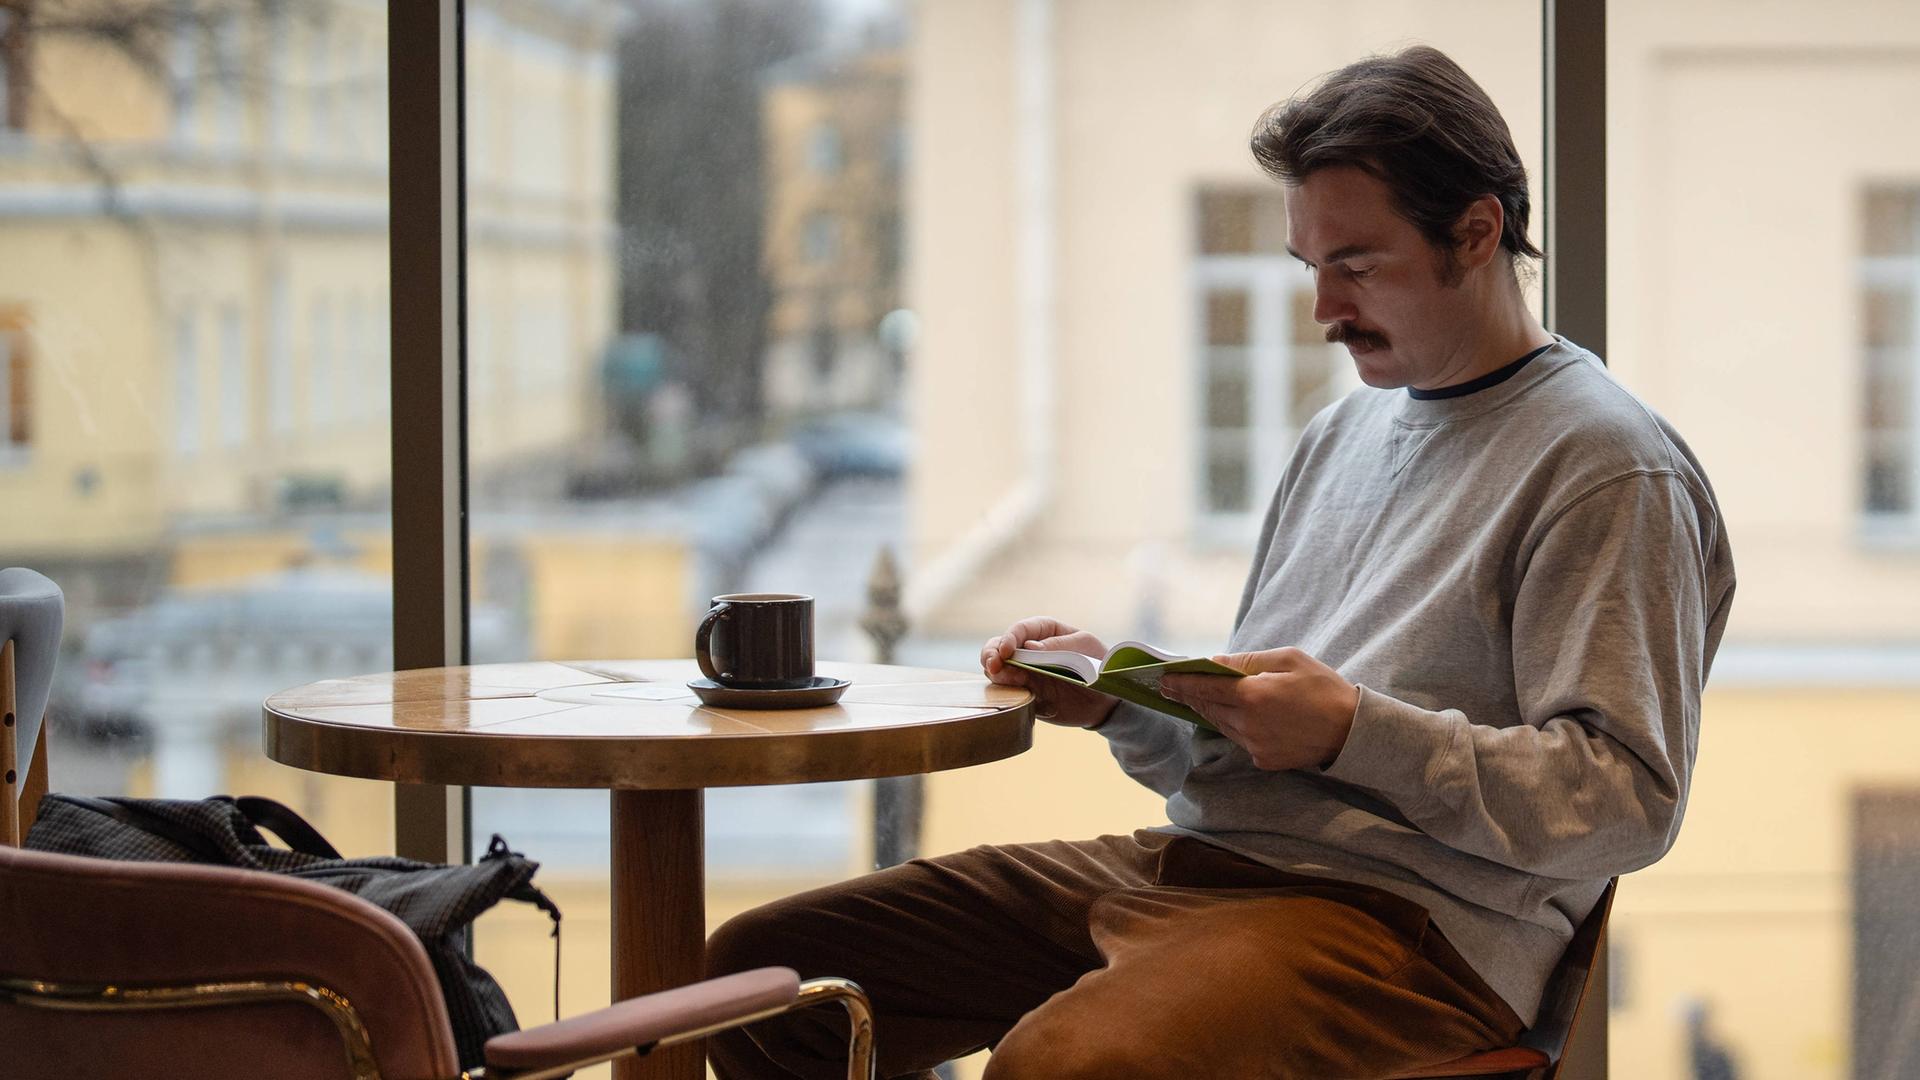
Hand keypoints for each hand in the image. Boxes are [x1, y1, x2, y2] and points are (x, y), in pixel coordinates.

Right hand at [981, 616, 1119, 729]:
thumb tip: (1029, 647)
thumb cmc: (1098, 663)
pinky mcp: (1027, 693)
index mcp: (1045, 631)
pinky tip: (1016, 693)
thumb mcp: (1085, 647)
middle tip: (993, 666)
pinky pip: (1009, 692)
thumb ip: (1058, 645)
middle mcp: (1030, 650)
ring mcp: (1026, 672)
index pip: (1021, 629)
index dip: (1009, 637)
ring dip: (997, 674)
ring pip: (999, 670)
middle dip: (992, 654)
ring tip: (1008, 680)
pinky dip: (1006, 692)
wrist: (1107, 699)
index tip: (1007, 651)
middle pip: (999, 647)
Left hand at [1158, 647, 1359, 769]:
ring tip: (1196, 697)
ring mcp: (1255, 746)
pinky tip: (1231, 714)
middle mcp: (1248, 724)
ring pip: (1220, 725)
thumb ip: (1247, 662)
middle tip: (1170, 686)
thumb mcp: (1287, 660)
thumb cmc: (1322, 687)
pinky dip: (1231, 725)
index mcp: (1253, 696)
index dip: (1181, 682)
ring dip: (1208, 710)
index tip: (1163, 677)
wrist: (1352, 730)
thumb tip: (1215, 662)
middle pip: (1208, 707)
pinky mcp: (1263, 760)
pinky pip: (1238, 739)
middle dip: (1189, 695)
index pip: (1205, 687)